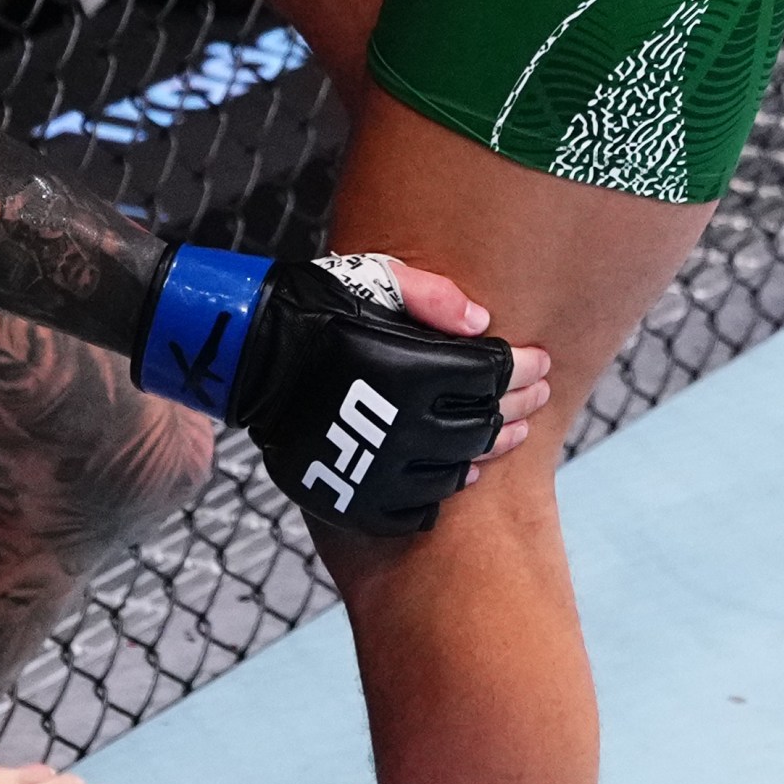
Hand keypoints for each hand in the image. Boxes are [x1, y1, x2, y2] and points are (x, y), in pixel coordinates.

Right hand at [134, 245, 548, 531]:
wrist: (243, 359)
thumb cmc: (309, 307)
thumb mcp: (370, 277)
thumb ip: (430, 294)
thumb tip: (482, 321)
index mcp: (415, 368)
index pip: (492, 373)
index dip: (524, 367)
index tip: (539, 359)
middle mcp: (406, 423)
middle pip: (485, 421)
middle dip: (519, 404)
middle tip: (538, 394)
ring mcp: (384, 466)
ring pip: (461, 466)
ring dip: (494, 447)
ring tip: (511, 432)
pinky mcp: (360, 496)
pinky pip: (420, 505)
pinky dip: (449, 490)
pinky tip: (464, 474)